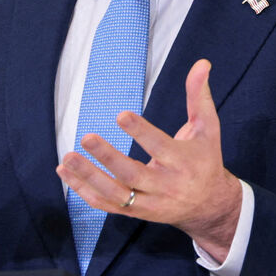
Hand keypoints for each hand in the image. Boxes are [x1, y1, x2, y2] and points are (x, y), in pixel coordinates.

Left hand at [56, 59, 241, 260]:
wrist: (210, 205)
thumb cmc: (206, 159)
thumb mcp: (208, 128)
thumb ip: (199, 96)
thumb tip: (202, 63)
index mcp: (182, 162)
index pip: (159, 146)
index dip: (140, 131)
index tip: (120, 115)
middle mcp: (165, 186)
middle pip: (133, 174)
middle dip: (108, 157)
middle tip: (86, 137)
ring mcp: (149, 203)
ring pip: (116, 194)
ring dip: (89, 177)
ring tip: (67, 159)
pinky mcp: (136, 213)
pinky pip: (107, 206)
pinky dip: (85, 192)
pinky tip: (66, 174)